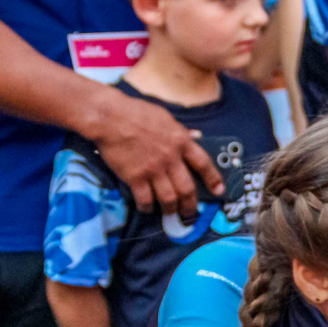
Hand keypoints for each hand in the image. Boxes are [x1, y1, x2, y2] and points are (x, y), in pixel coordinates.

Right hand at [87, 87, 222, 214]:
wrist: (109, 116)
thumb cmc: (136, 112)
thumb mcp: (165, 117)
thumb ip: (181, 131)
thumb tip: (197, 136)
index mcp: (181, 142)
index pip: (204, 164)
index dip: (213, 179)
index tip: (219, 191)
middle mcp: (171, 158)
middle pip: (187, 188)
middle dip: (191, 205)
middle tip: (191, 214)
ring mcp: (153, 169)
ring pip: (169, 198)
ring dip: (171, 210)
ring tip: (171, 214)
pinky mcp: (135, 177)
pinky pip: (146, 199)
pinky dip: (148, 207)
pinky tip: (147, 209)